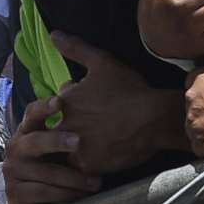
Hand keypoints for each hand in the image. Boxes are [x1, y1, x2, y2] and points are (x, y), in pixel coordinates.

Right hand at [3, 97, 101, 203]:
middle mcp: (16, 147)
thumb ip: (62, 117)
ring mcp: (14, 170)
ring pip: (46, 173)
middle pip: (35, 141)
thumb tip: (72, 83)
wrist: (27, 199)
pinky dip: (65, 194)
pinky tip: (82, 194)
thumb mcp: (52, 141)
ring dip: (73, 178)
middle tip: (78, 142)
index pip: (32, 113)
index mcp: (26, 130)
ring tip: (96, 181)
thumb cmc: (46, 162)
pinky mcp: (17, 192)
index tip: (60, 102)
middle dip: (57, 141)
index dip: (44, 107)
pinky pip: (44, 192)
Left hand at [46, 33, 187, 172]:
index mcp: (65, 100)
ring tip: (88, 148)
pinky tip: (97, 160)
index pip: (51, 108)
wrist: (153, 118)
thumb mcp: (102, 62)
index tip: (80, 110)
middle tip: (85, 132)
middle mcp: (64, 124)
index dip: (63, 109)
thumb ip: (75, 48)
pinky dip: (84, 165)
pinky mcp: (87, 164)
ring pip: (62, 152)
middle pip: (53, 132)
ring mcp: (74, 146)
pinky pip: (76, 169)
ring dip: (70, 150)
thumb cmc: (128, 88)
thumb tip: (52, 34)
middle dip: (63, 132)